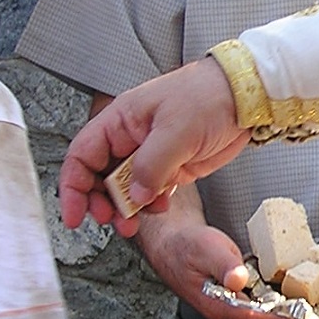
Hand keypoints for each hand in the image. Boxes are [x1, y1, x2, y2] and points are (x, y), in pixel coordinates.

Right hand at [58, 58, 250, 233]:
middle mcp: (131, 139)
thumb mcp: (176, 130)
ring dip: (125, 209)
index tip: (74, 215)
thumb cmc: (208, 96)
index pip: (82, 155)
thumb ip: (151, 166)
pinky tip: (159, 207)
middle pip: (99, 177)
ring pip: (124, 189)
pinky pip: (150, 192)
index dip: (73, 187)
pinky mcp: (171, 167)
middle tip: (111, 220)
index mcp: (121, 121)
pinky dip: (149, 206)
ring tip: (132, 223)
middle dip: (100, 203)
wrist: (245, 99)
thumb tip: (133, 196)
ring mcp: (150, 154)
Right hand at [137, 188, 318, 318]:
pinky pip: (272, 314)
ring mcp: (238, 314)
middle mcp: (233, 317)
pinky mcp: (244, 305)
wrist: (172, 244)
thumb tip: (239, 280)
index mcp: (223, 309)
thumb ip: (223, 265)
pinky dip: (292, 311)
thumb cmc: (187, 246)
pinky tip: (309, 303)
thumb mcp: (205, 249)